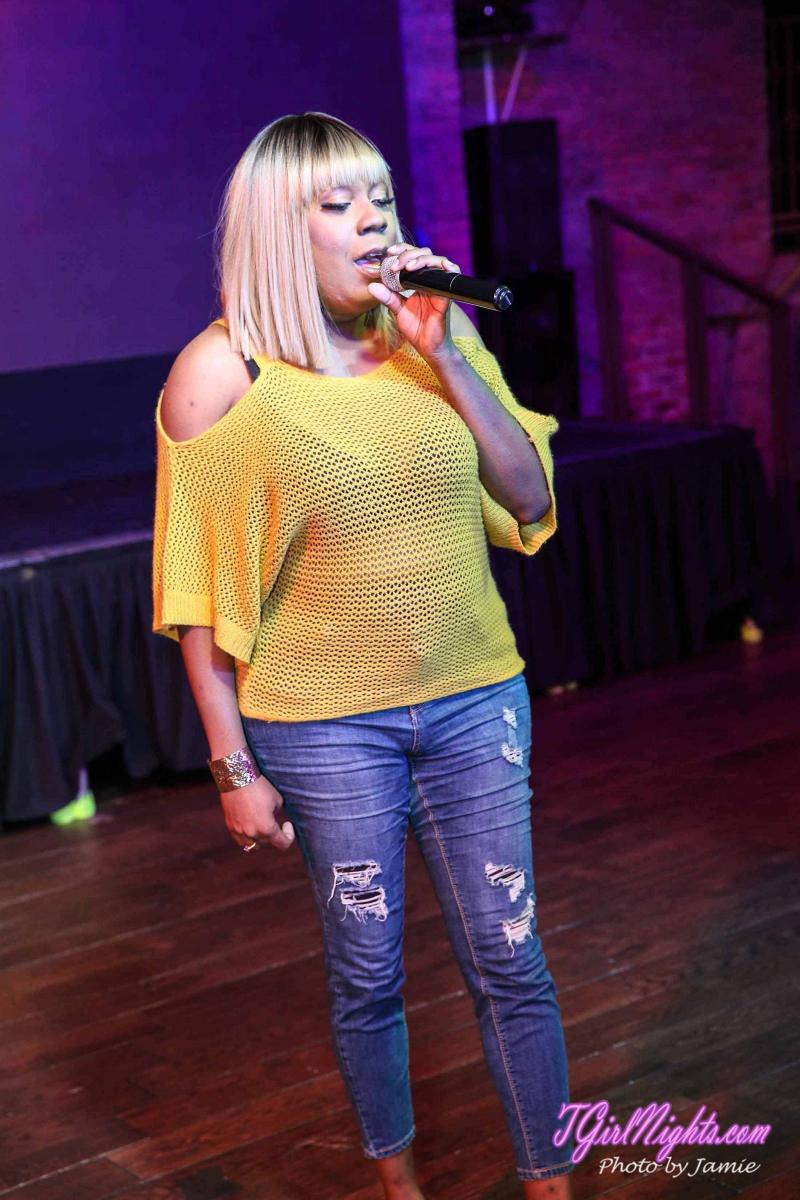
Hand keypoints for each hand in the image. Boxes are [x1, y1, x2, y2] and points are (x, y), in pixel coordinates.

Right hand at [219, 774, 295, 852]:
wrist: (236, 777)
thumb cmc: (260, 786)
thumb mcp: (278, 800)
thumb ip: (277, 815)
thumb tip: (274, 819)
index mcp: (266, 828)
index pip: (283, 844)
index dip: (289, 836)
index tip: (288, 824)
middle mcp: (252, 834)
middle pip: (268, 845)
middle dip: (275, 837)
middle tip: (278, 824)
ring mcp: (239, 832)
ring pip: (253, 846)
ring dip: (261, 840)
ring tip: (264, 828)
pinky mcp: (230, 827)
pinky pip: (241, 840)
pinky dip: (248, 837)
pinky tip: (252, 825)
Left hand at [367, 242, 461, 362]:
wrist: (428, 347)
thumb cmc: (416, 328)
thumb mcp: (398, 310)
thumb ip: (388, 297)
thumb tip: (371, 286)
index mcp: (419, 280)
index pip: (412, 256)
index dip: (402, 250)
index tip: (389, 252)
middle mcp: (430, 280)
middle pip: (424, 254)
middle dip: (408, 254)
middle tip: (395, 265)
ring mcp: (439, 287)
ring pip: (437, 261)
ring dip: (422, 260)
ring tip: (408, 267)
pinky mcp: (446, 296)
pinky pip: (451, 278)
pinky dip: (449, 268)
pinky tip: (442, 266)